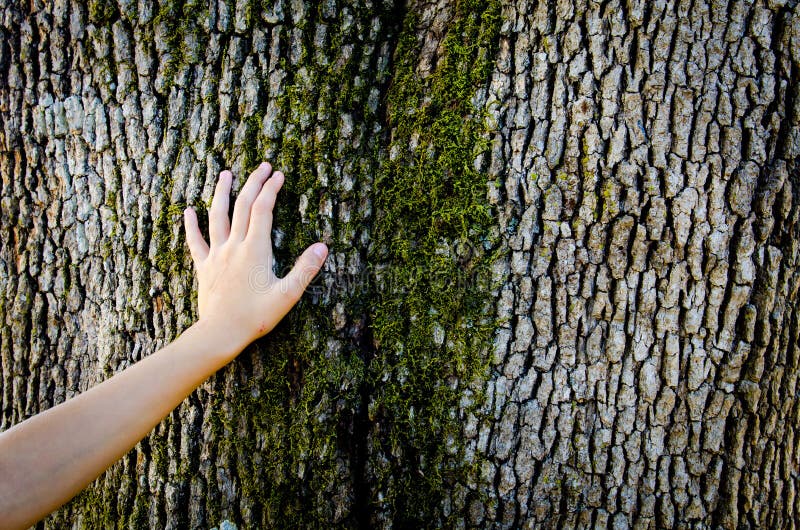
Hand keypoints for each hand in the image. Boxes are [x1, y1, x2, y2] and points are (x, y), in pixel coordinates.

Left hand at [183, 162, 327, 351]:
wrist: (220, 333)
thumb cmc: (255, 317)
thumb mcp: (287, 295)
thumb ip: (305, 269)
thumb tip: (322, 247)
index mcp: (255, 250)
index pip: (263, 210)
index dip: (271, 189)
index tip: (278, 174)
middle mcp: (234, 246)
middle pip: (242, 205)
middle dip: (253, 182)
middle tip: (262, 166)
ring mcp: (216, 255)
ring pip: (216, 216)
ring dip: (221, 192)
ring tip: (225, 174)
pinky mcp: (204, 267)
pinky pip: (195, 242)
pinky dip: (191, 225)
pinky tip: (187, 211)